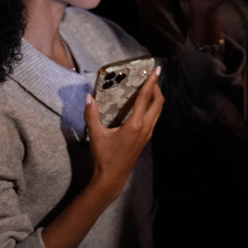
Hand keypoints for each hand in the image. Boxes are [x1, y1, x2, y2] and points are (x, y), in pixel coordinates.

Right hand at [84, 67, 163, 199]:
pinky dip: (153, 106)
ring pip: (158, 110)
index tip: (156, 70)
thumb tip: (89, 97)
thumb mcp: (96, 135)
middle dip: (156, 87)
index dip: (151, 82)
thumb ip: (91, 115)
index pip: (146, 98)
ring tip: (148, 87)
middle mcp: (146, 127)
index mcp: (136, 124)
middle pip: (158, 102)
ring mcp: (148, 133)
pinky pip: (155, 117)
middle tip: (150, 77)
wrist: (113, 177)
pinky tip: (144, 104)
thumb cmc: (104, 156)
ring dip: (156, 97)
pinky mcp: (147, 137)